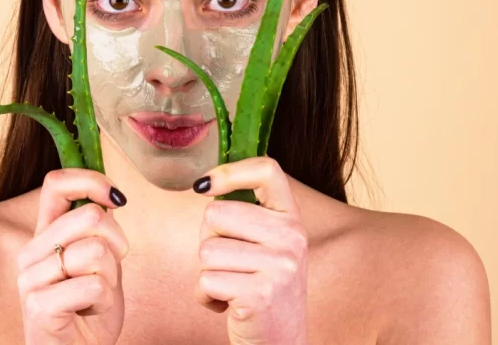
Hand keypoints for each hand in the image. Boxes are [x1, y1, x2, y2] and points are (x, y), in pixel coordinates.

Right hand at [16, 169, 129, 344]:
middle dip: (117, 243)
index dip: (90, 180)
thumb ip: (99, 230)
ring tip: (96, 296)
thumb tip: (110, 197)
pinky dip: (104, 301)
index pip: (55, 184)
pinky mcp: (38, 306)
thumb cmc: (89, 309)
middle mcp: (31, 252)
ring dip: (111, 278)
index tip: (117, 198)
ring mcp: (31, 279)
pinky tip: (90, 311)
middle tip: (110, 270)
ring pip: (96, 252)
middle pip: (90, 216)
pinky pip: (93, 286)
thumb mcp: (100, 261)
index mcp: (44, 235)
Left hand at [192, 157, 309, 344]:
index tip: (205, 186)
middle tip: (229, 264)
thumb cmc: (263, 290)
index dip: (230, 171)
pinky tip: (227, 305)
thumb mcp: (269, 245)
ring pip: (206, 249)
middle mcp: (291, 237)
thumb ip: (248, 215)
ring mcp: (279, 266)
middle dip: (209, 240)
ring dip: (207, 273)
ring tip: (232, 286)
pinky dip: (206, 296)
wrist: (281, 342)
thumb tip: (205, 185)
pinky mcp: (260, 294)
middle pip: (216, 214)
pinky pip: (206, 280)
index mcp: (292, 219)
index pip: (267, 170)